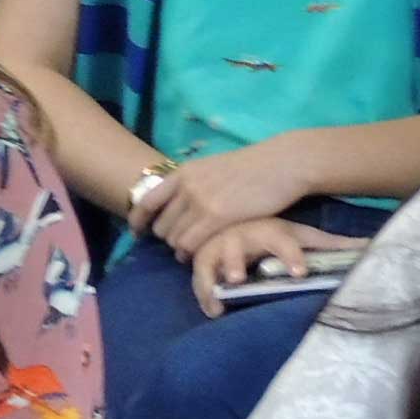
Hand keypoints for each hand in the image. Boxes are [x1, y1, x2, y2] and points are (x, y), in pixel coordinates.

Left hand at [144, 140, 310, 254]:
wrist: (282, 163)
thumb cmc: (253, 167)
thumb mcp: (213, 168)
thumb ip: (193, 183)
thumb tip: (180, 202)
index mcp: (183, 172)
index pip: (146, 201)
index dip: (137, 221)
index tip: (137, 233)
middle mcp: (186, 186)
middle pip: (161, 226)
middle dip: (168, 239)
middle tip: (180, 246)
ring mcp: (200, 201)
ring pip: (175, 238)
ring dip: (181, 249)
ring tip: (192, 252)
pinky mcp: (218, 216)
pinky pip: (192, 243)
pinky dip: (192, 253)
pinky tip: (200, 255)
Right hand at [190, 218, 353, 315]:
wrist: (243, 211)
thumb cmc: (278, 232)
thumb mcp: (306, 236)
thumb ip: (336, 246)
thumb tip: (374, 245)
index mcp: (271, 230)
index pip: (283, 242)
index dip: (291, 256)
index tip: (300, 273)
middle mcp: (242, 235)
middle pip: (235, 246)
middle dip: (233, 262)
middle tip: (237, 279)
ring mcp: (219, 244)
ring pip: (208, 259)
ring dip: (208, 278)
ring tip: (217, 303)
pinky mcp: (203, 255)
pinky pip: (198, 274)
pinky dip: (202, 291)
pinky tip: (212, 310)